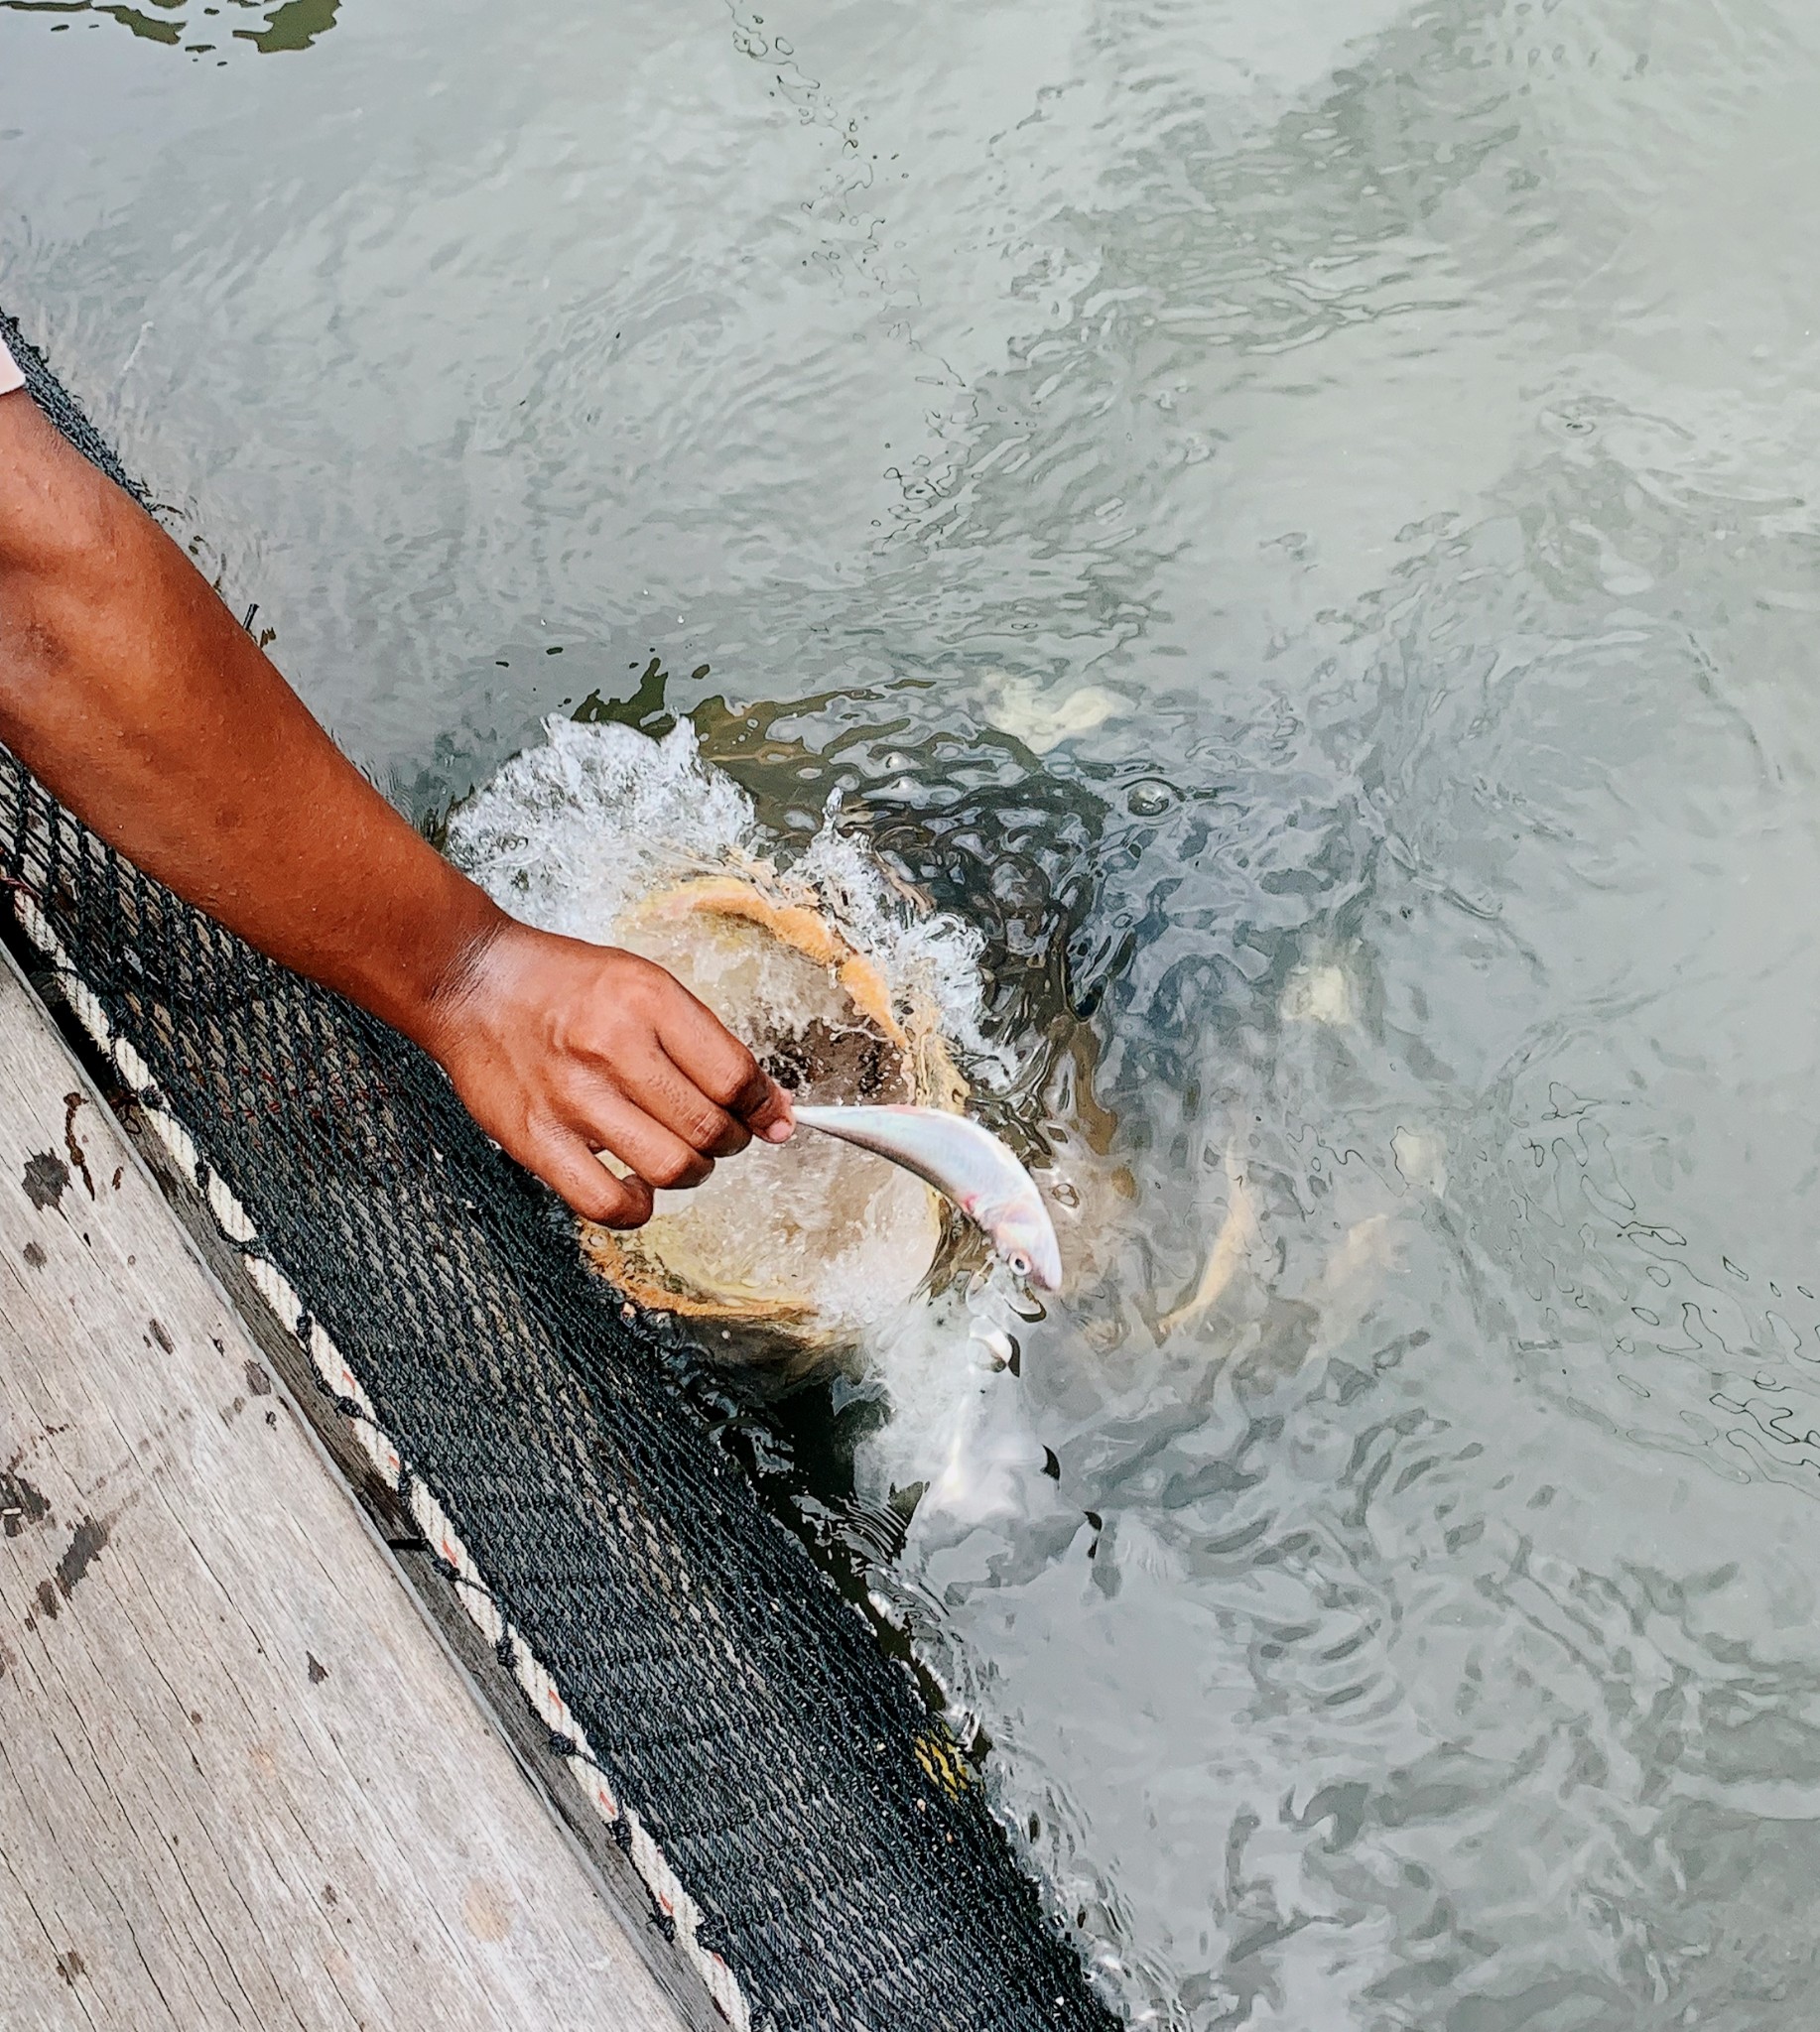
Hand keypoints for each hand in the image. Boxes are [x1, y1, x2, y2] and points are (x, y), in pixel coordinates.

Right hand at [417, 917, 793, 1225]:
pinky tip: (636, 1183)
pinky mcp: (535, 1138)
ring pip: (670, 1168)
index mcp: (647, 1000)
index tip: (771, 1119)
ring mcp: (572, 1097)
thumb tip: (768, 1104)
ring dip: (692, 1172)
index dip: (764, 1108)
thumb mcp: (644, 984)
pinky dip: (638, 1206)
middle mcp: (611, 1046)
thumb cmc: (561, 983)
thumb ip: (704, 1042)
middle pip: (708, 1128)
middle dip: (731, 1141)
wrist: (470, 982)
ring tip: (680, 1155)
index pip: (735, 1076)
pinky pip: (607, 1203)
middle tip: (720, 1134)